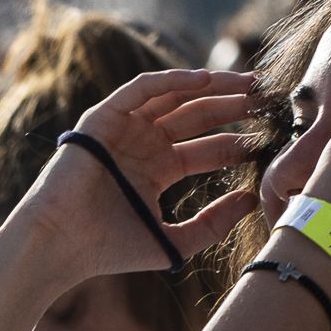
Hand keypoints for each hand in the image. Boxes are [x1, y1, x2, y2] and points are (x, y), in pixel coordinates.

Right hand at [11, 67, 260, 283]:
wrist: (60, 246)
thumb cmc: (108, 250)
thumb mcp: (174, 240)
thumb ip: (213, 224)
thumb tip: (252, 201)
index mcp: (157, 170)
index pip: (205, 149)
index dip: (237, 142)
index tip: (270, 138)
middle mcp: (143, 145)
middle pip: (197, 117)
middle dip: (233, 107)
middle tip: (267, 100)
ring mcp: (123, 129)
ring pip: (175, 97)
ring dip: (211, 87)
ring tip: (247, 84)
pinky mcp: (103, 118)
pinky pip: (142, 89)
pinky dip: (171, 80)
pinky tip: (204, 80)